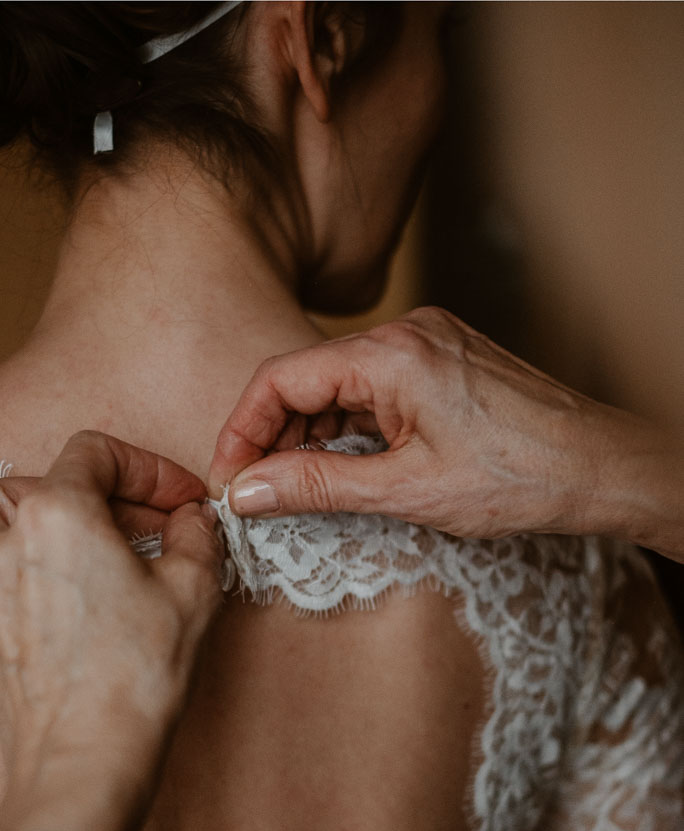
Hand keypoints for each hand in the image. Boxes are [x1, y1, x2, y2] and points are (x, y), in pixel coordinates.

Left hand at [0, 430, 222, 830]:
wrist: (81, 762)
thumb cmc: (131, 681)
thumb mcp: (192, 592)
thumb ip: (195, 536)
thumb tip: (192, 520)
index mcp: (55, 514)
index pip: (94, 452)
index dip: (148, 469)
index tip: (179, 502)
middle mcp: (4, 540)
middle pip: (38, 477)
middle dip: (96, 489)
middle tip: (142, 526)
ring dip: (34, 510)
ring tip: (84, 542)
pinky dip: (17, 556)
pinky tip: (62, 588)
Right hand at [209, 306, 682, 556]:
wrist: (605, 469)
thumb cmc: (519, 477)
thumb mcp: (403, 491)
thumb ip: (314, 486)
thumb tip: (245, 490)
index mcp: (390, 354)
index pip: (280, 378)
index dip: (241, 430)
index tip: (229, 478)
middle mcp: (407, 334)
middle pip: (305, 377)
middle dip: (273, 436)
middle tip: (259, 493)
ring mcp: (428, 343)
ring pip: (337, 384)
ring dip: (310, 435)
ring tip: (302, 488)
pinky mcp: (444, 361)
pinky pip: (372, 387)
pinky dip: (347, 427)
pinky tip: (347, 467)